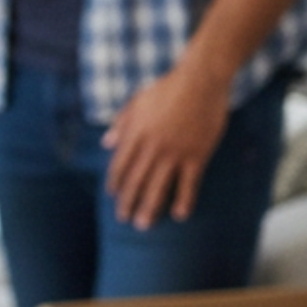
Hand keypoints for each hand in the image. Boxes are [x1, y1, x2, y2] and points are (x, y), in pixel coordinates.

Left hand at [103, 56, 232, 227]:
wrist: (199, 81)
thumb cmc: (167, 88)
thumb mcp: (136, 102)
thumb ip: (120, 124)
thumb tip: (106, 143)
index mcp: (135, 133)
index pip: (119, 164)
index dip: (115, 182)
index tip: (113, 195)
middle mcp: (151, 146)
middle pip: (135, 180)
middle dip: (127, 202)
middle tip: (123, 219)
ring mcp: (174, 152)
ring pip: (158, 186)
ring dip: (149, 208)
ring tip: (143, 225)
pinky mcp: (196, 155)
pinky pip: (188, 183)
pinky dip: (183, 200)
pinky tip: (178, 214)